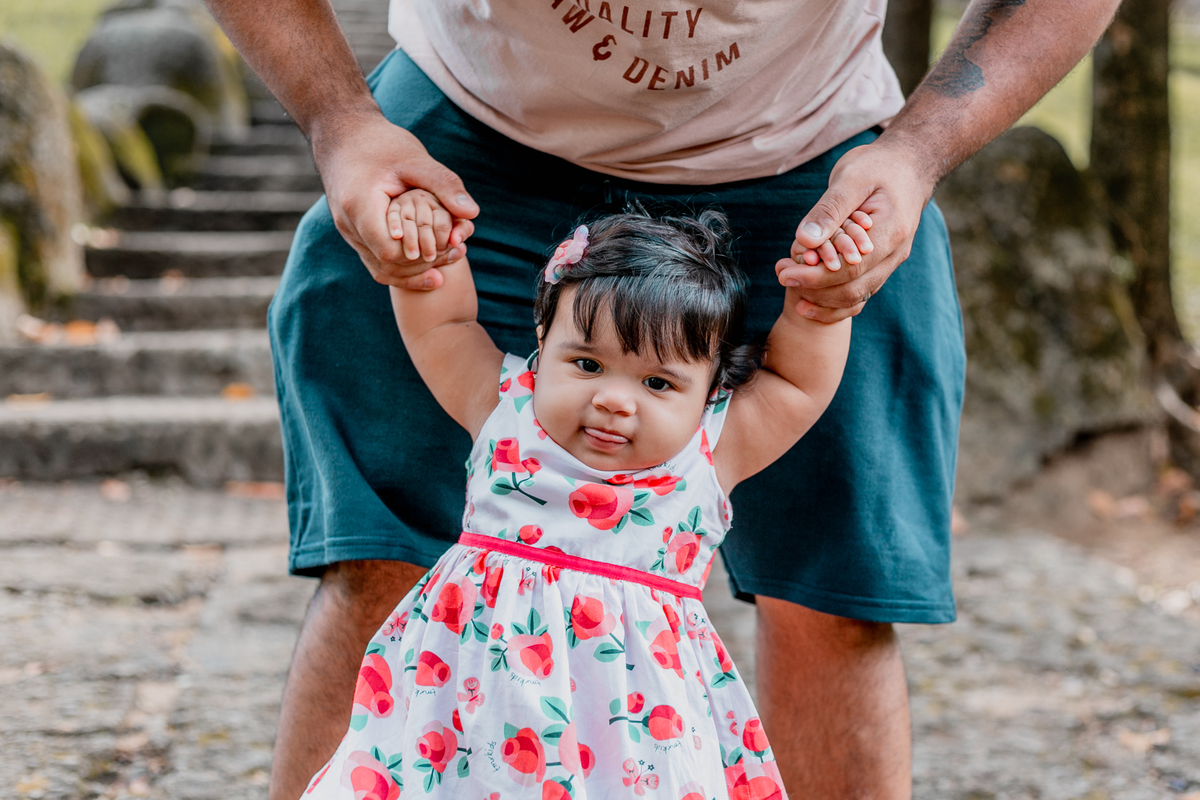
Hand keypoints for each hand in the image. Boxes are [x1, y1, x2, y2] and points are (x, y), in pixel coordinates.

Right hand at [312, 109, 477, 290]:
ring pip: (380, 268)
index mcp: (360, 206)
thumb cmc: (380, 142)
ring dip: (414, 271)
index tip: (451, 246)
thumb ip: (444, 185)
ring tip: (447, 266)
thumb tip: (473, 213)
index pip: (390, 252)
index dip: (422, 256)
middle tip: (458, 254)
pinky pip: (375, 260)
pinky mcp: (353, 232)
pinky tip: (427, 262)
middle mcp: (348, 225)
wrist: (343, 133)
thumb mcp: (415, 159)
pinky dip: (401, 265)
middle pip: (386, 265)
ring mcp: (347, 231)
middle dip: (424, 266)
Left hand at [776, 138, 935, 321]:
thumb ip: (829, 210)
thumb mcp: (851, 178)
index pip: (850, 268)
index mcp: (891, 232)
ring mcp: (890, 262)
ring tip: (790, 284)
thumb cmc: (878, 166)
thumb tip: (805, 240)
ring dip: (821, 298)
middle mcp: (895, 254)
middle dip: (813, 289)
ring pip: (856, 297)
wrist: (909, 165)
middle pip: (852, 290)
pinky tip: (807, 298)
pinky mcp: (881, 264)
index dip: (814, 276)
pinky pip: (858, 293)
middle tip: (782, 275)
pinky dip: (832, 301)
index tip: (784, 273)